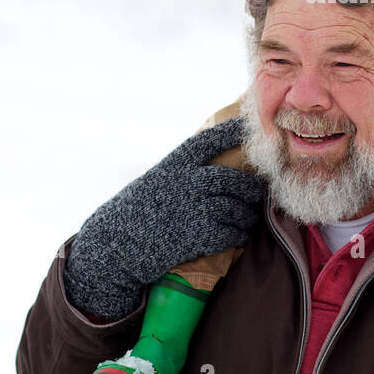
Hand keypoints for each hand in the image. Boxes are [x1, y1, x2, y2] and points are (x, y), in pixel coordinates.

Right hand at [63, 119, 265, 319]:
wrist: (115, 244)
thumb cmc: (137, 210)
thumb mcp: (158, 179)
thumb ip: (185, 170)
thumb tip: (218, 165)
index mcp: (176, 164)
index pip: (211, 140)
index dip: (233, 132)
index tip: (250, 129)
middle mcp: (187, 182)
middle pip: (234, 180)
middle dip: (251, 188)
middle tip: (258, 193)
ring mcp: (193, 209)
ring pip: (237, 209)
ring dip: (248, 216)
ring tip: (249, 218)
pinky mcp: (197, 236)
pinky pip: (231, 233)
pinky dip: (239, 235)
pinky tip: (239, 235)